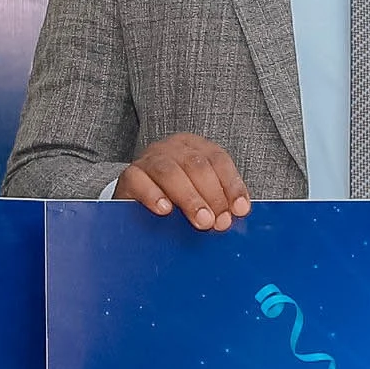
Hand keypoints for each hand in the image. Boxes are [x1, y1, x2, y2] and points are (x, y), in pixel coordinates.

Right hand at [118, 134, 251, 230]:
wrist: (136, 202)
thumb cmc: (175, 199)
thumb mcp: (199, 196)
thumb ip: (217, 201)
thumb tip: (235, 216)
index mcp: (195, 147)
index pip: (218, 160)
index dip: (231, 185)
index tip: (240, 209)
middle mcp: (172, 148)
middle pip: (196, 165)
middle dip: (212, 195)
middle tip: (218, 221)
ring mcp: (149, 159)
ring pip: (170, 172)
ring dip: (189, 198)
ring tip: (200, 220)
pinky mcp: (129, 175)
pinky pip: (140, 181)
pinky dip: (154, 195)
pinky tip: (165, 210)